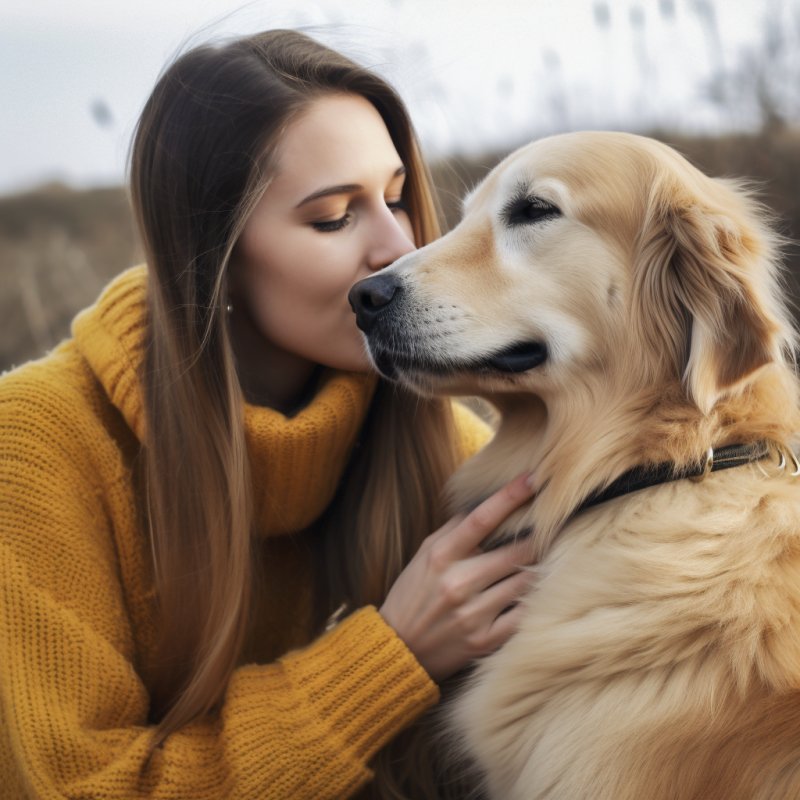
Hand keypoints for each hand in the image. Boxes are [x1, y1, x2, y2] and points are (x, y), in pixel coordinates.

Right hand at [379, 472, 537, 681]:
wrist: (398, 649)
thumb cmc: (413, 593)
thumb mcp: (425, 555)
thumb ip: (455, 530)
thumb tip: (488, 502)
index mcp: (441, 555)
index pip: (481, 518)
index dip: (510, 495)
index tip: (534, 478)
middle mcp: (458, 582)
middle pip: (515, 551)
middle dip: (542, 535)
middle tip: (561, 522)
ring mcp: (473, 613)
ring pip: (525, 581)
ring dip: (543, 566)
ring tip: (557, 554)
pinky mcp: (485, 640)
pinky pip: (524, 615)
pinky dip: (536, 600)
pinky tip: (544, 590)